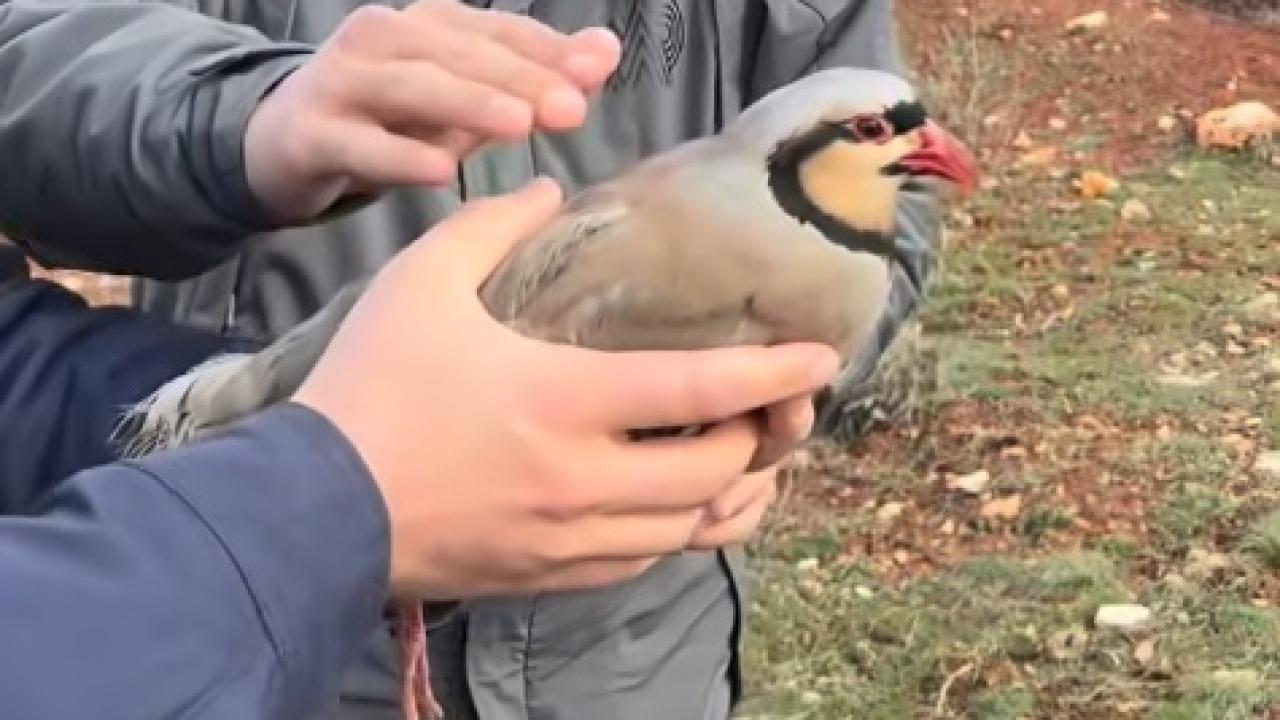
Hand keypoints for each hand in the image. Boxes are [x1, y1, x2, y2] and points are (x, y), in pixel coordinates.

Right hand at [244, 0, 619, 221]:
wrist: (281, 141)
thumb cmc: (390, 119)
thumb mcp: (464, 97)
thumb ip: (531, 77)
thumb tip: (605, 51)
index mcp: (428, 25)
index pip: (497, 32)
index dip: (546, 49)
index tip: (596, 70)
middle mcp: (384, 39)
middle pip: (461, 56)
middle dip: (520, 79)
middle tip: (571, 108)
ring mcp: (343, 82)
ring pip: (413, 88)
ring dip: (469, 105)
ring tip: (519, 126)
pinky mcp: (312, 132)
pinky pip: (361, 144)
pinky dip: (402, 156)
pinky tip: (442, 171)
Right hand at [292, 178, 838, 599]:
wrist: (312, 509)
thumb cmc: (369, 390)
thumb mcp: (419, 282)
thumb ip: (491, 227)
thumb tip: (547, 195)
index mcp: (562, 401)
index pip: (699, 391)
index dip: (772, 375)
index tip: (822, 359)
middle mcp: (582, 480)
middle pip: (715, 471)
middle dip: (758, 439)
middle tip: (767, 408)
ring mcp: (569, 538)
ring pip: (689, 532)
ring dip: (731, 496)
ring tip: (745, 460)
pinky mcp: (548, 575)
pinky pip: (642, 565)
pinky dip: (677, 536)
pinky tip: (676, 511)